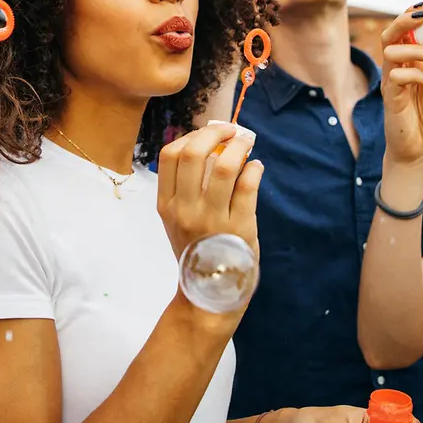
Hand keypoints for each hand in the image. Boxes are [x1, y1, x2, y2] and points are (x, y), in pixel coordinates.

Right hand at [156, 123, 262, 260]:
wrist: (209, 292)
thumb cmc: (197, 249)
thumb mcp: (178, 220)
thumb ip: (187, 187)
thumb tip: (211, 145)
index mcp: (167, 205)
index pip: (170, 155)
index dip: (191, 136)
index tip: (208, 135)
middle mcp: (185, 209)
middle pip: (193, 153)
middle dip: (215, 133)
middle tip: (231, 131)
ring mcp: (212, 219)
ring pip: (224, 166)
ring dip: (239, 146)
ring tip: (247, 144)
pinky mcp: (239, 227)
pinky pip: (248, 185)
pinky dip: (254, 168)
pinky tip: (256, 168)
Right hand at [380, 5, 422, 166]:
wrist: (421, 148)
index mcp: (411, 64)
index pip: (405, 34)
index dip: (411, 18)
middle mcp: (398, 69)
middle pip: (390, 36)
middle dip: (403, 21)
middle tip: (421, 13)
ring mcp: (391, 82)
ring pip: (392, 51)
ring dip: (417, 49)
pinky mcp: (390, 97)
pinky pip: (396, 76)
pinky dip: (415, 73)